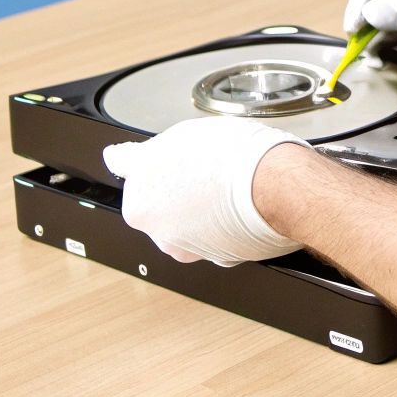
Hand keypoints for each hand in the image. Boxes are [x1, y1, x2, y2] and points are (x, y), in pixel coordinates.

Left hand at [102, 117, 311, 265]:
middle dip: (181, 189)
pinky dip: (228, 224)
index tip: (146, 163)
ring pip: (193, 224)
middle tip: (206, 166)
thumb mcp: (177, 137)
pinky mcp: (225, 259)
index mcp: (141, 205)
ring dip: (205, 209)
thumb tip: (118, 157)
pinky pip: (220, 237)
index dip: (146, 165)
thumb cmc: (232, 159)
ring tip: (229, 183)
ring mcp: (194, 250)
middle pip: (165, 204)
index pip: (133, 178)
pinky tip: (243, 202)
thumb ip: (141, 154)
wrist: (278, 186)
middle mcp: (162, 234)